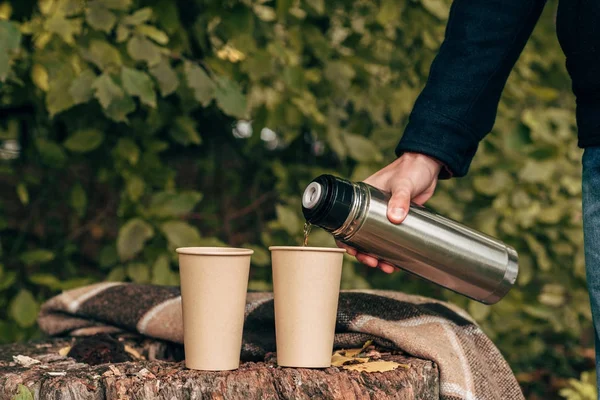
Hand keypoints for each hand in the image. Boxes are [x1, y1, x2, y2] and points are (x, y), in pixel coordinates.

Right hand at [337, 152, 442, 273]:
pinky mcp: (397, 220)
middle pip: (359, 237)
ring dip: (378, 256)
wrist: (429, 165)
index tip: (352, 251)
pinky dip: (391, 252)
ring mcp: (383, 215)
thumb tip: (395, 218)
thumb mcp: (404, 184)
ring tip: (387, 268)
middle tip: (373, 263)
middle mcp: (368, 208)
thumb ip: (400, 199)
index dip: (345, 239)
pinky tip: (396, 262)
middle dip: (364, 253)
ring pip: (374, 241)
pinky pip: (389, 240)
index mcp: (361, 198)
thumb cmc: (411, 169)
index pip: (345, 221)